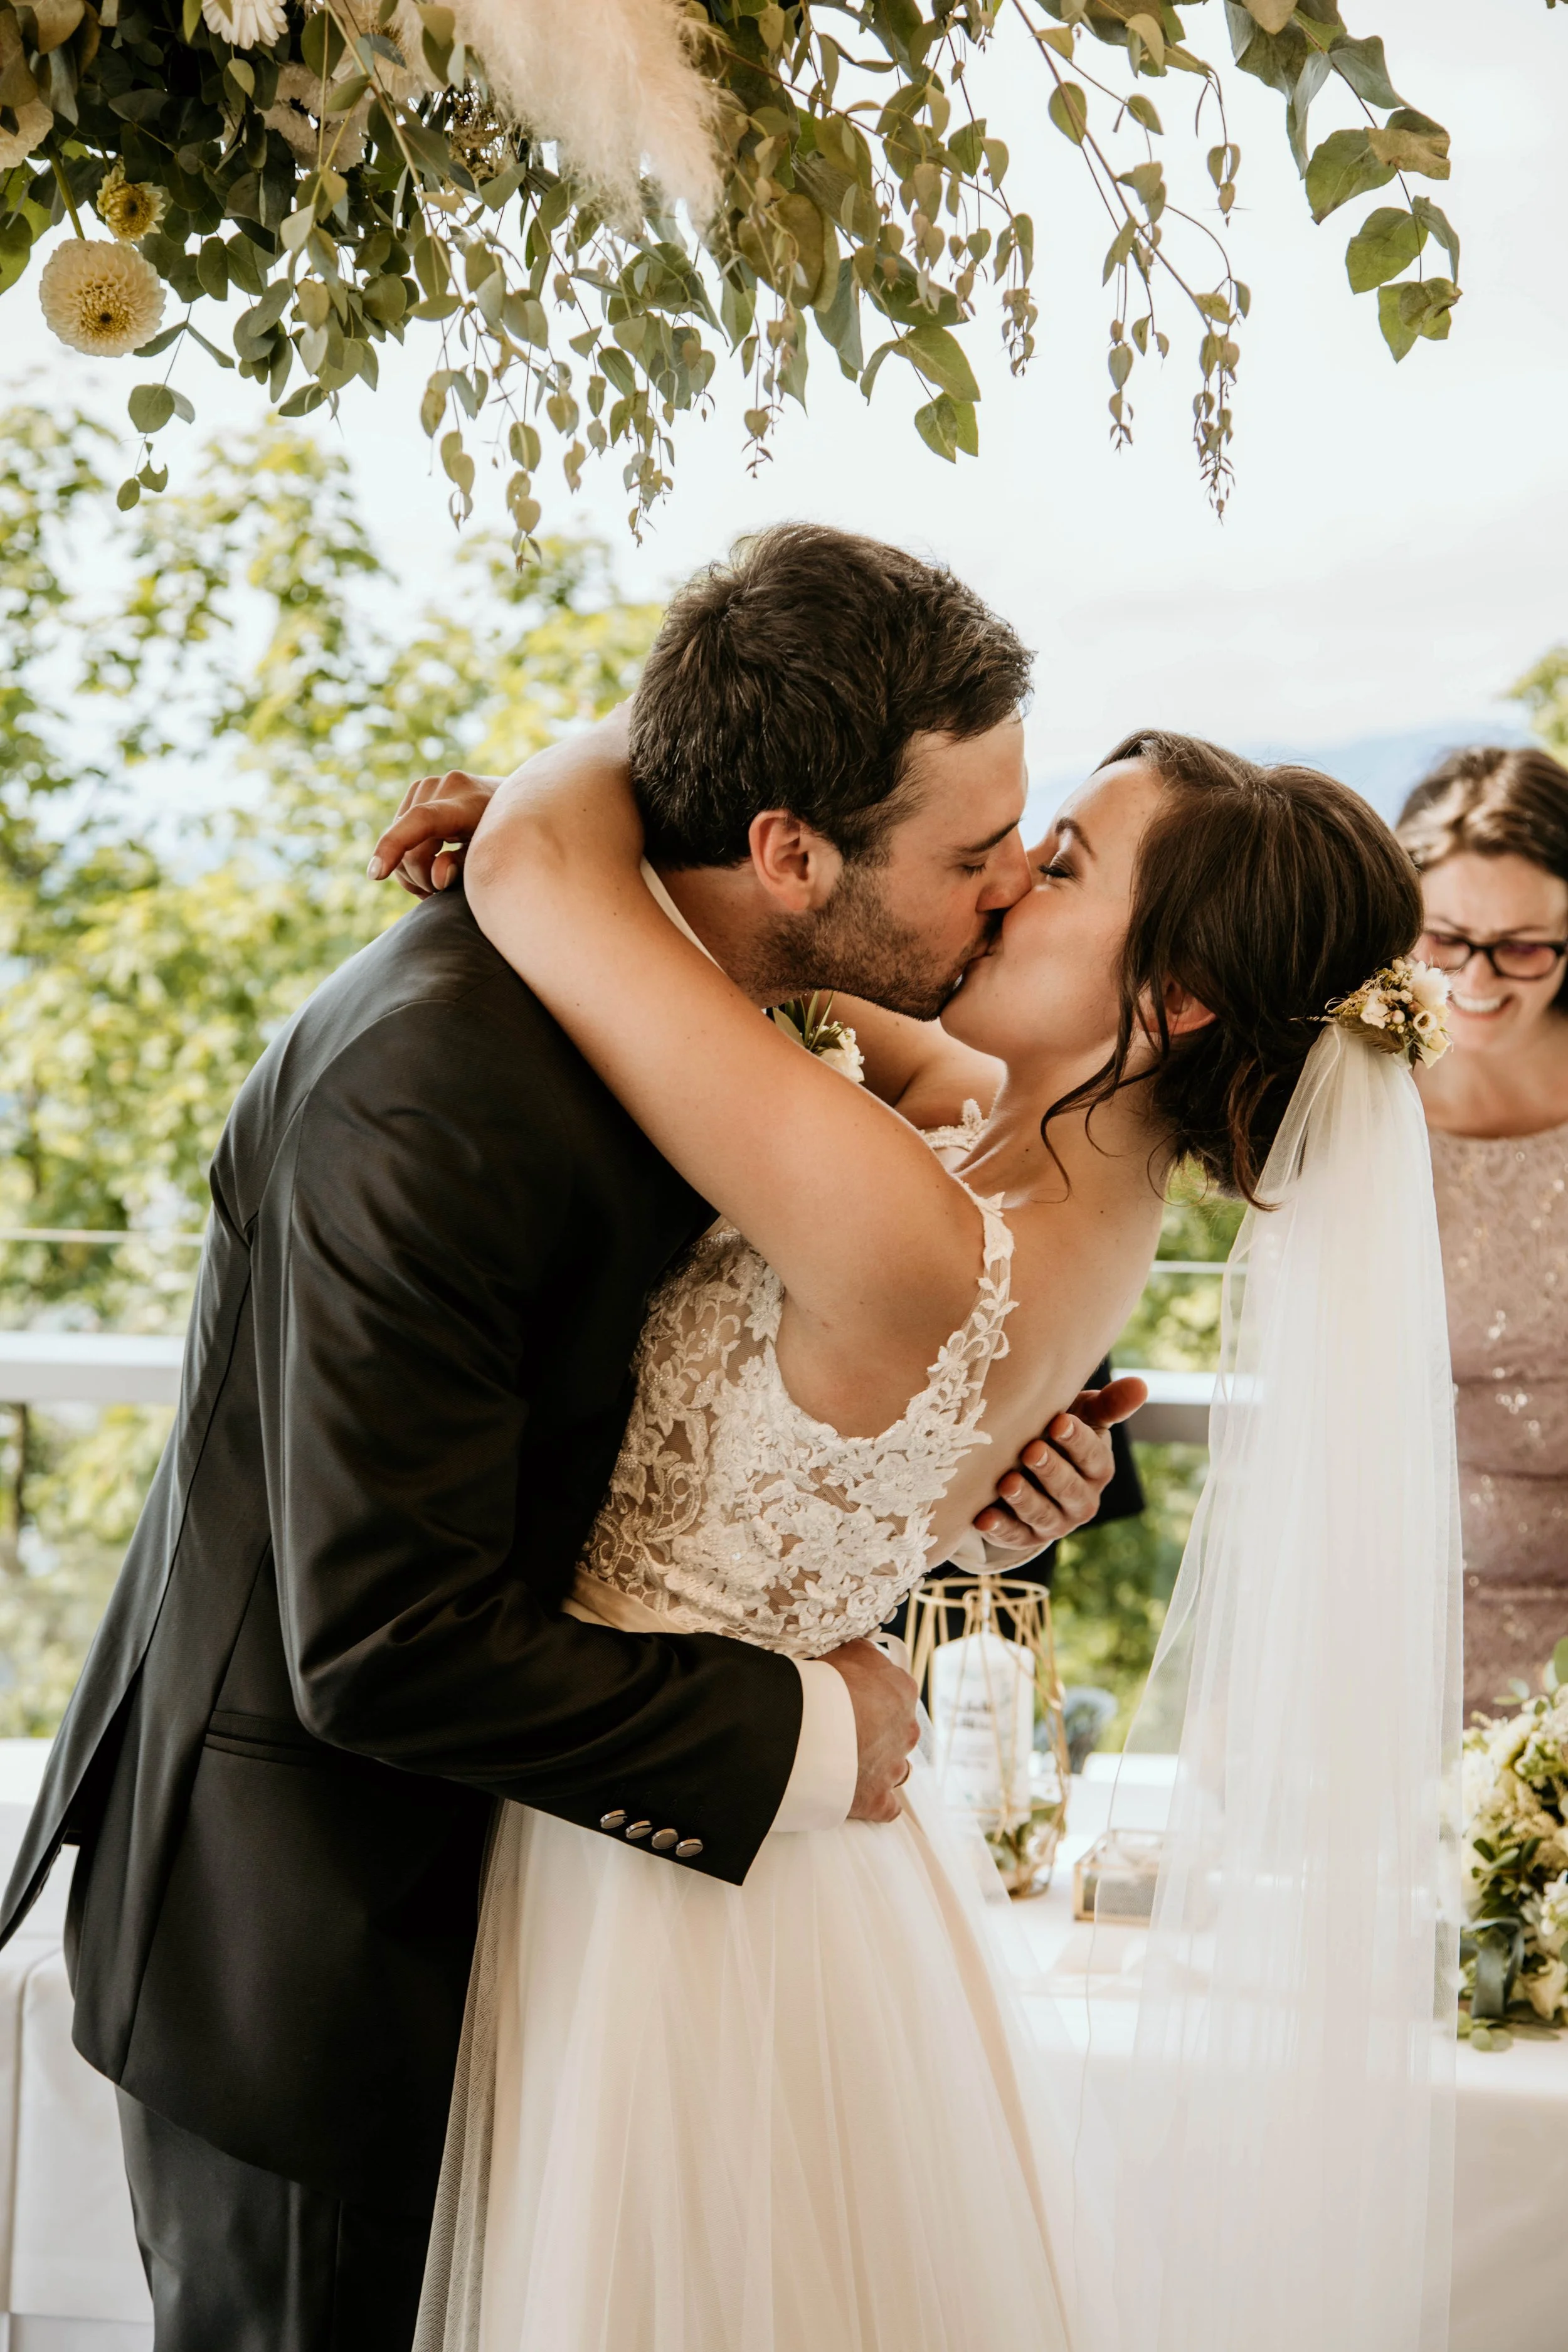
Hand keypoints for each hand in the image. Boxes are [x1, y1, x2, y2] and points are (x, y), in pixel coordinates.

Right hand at [367, 771, 502, 897]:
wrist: (512, 799)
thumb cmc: (506, 836)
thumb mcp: (492, 854)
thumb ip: (463, 866)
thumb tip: (435, 878)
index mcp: (466, 802)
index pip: (422, 820)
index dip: (395, 846)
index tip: (376, 874)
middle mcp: (442, 786)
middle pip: (410, 846)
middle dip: (421, 877)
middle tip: (441, 891)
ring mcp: (427, 785)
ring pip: (399, 840)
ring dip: (412, 869)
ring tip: (438, 880)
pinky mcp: (417, 790)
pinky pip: (398, 830)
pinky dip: (407, 853)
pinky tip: (428, 864)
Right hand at [822, 1637, 918, 1824]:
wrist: (808, 1727)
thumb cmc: (825, 1683)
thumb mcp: (847, 1651)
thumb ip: (863, 1654)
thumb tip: (866, 1653)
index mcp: (902, 1692)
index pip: (898, 1693)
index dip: (874, 1698)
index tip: (853, 1701)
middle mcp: (906, 1731)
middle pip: (899, 1733)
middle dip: (878, 1734)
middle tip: (846, 1733)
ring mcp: (893, 1767)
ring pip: (897, 1769)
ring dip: (880, 1767)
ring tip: (850, 1764)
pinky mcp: (878, 1800)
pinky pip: (888, 1808)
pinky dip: (876, 1803)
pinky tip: (859, 1797)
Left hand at [971, 1374, 1147, 1551]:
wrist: (1031, 1466)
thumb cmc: (1059, 1432)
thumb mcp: (1083, 1416)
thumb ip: (1108, 1405)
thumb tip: (1141, 1385)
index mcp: (1098, 1468)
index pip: (1092, 1457)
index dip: (1077, 1441)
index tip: (1058, 1421)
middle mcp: (1081, 1499)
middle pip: (1069, 1488)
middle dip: (1050, 1470)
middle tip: (1030, 1450)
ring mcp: (1055, 1522)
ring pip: (1042, 1514)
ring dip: (1025, 1500)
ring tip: (1007, 1482)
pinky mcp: (1026, 1537)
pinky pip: (1014, 1535)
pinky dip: (999, 1527)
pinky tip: (982, 1518)